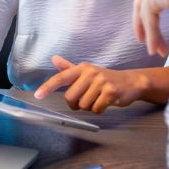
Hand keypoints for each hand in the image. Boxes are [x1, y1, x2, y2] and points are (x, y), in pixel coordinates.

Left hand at [33, 55, 147, 113]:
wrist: (131, 82)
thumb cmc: (106, 78)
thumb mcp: (87, 71)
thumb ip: (69, 68)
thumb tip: (54, 59)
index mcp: (82, 68)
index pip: (61, 78)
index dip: (48, 87)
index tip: (38, 95)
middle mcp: (90, 72)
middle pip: (71, 97)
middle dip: (76, 104)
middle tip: (86, 100)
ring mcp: (101, 81)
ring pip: (84, 105)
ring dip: (90, 107)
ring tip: (99, 98)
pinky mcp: (111, 92)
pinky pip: (96, 109)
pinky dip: (100, 110)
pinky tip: (106, 102)